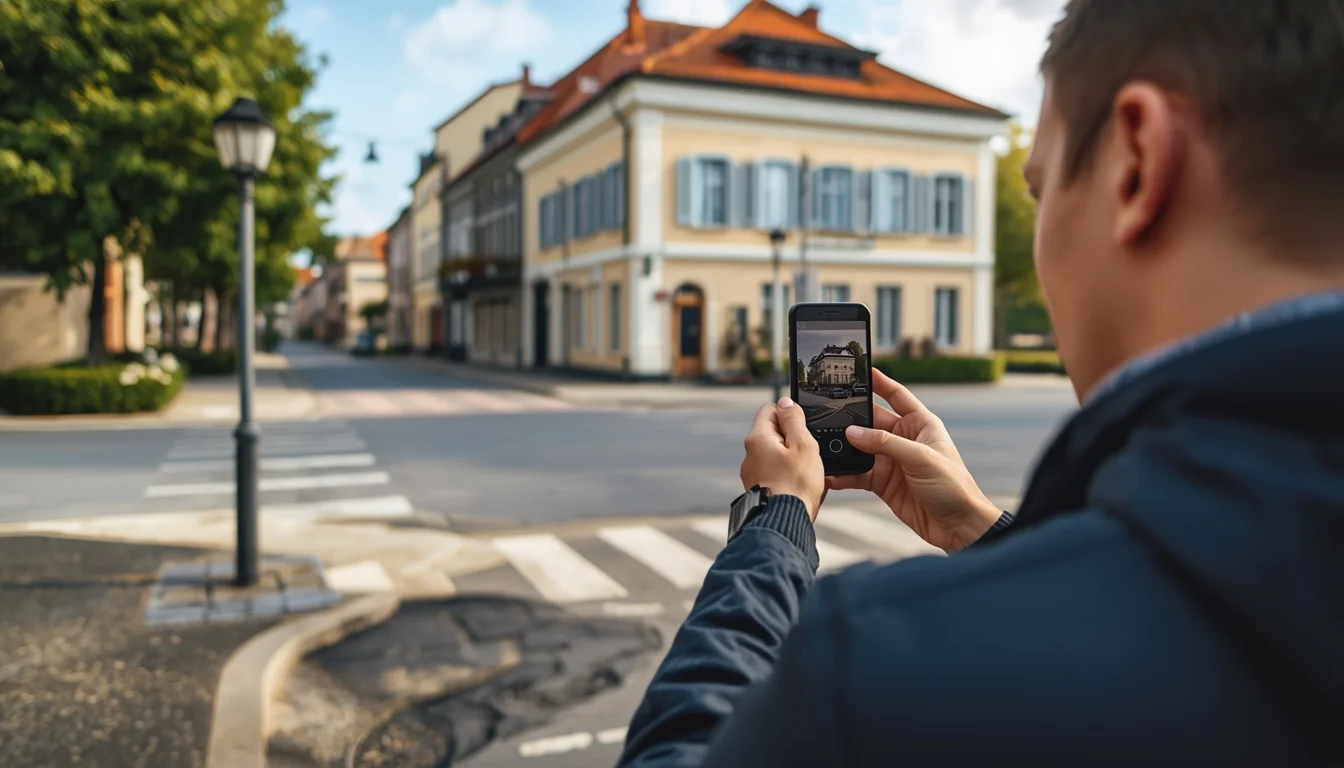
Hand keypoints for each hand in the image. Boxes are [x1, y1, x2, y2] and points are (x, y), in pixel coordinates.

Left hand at [740, 397, 825, 520]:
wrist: (785, 521)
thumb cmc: (796, 485)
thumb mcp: (803, 444)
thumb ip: (794, 420)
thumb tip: (786, 402)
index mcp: (757, 438)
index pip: (770, 410)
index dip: (789, 414)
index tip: (803, 427)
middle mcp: (749, 454)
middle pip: (772, 432)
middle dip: (792, 438)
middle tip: (807, 450)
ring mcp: (752, 472)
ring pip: (775, 453)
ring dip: (790, 457)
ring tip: (804, 471)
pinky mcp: (758, 487)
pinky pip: (774, 472)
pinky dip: (786, 474)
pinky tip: (798, 484)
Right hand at [828, 370, 1001, 550]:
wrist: (958, 526)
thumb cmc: (954, 486)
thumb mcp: (921, 458)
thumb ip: (886, 443)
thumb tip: (853, 433)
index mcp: (921, 424)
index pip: (897, 395)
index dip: (880, 382)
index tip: (861, 370)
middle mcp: (904, 439)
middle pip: (872, 422)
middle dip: (851, 419)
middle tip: (829, 414)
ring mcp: (892, 461)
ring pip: (861, 448)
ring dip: (845, 448)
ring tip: (825, 446)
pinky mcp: (883, 482)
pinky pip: (858, 473)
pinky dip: (844, 474)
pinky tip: (831, 474)